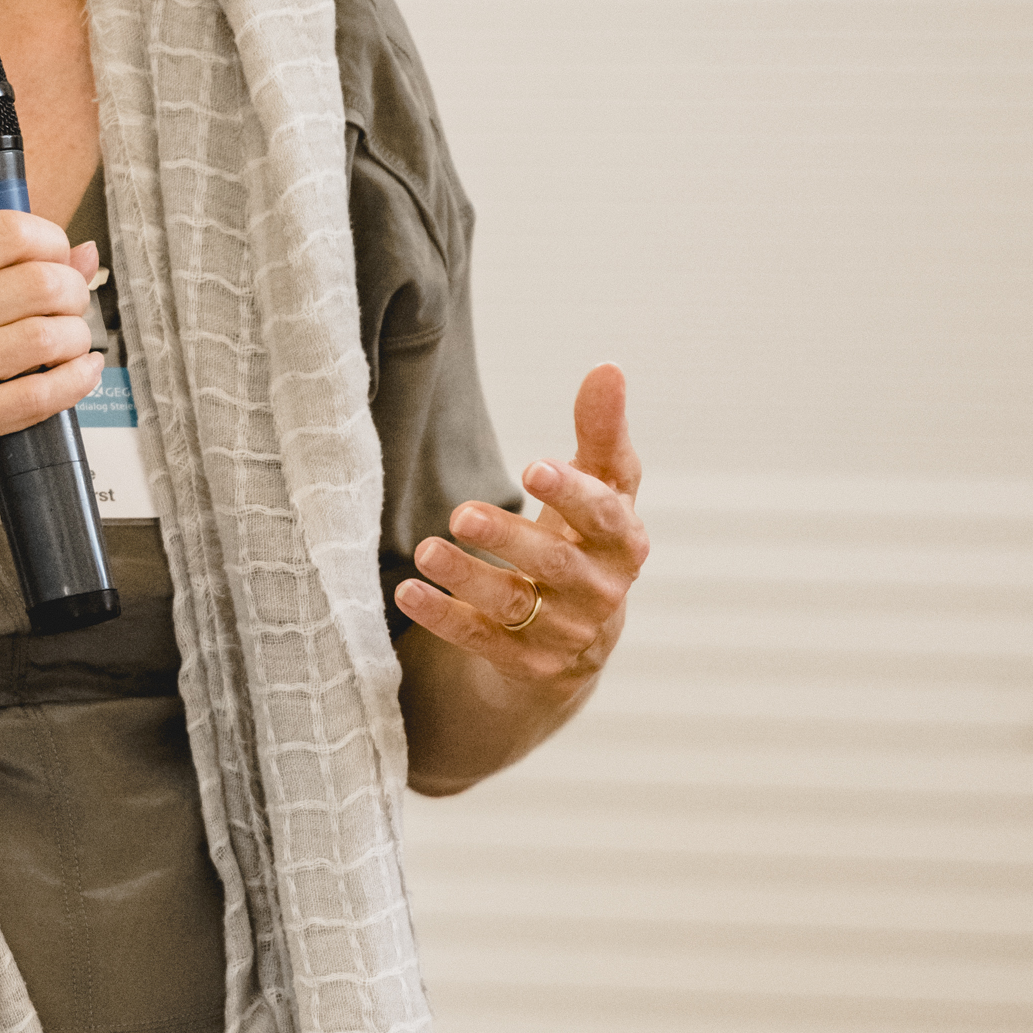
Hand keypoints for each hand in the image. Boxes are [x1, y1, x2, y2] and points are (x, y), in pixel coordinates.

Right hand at [0, 212, 100, 514]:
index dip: (50, 240)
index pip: (4, 233)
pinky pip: (39, 394)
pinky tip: (80, 371)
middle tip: (71, 301)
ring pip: (46, 335)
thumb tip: (78, 251)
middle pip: (37, 281)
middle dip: (73, 288)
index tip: (57, 255)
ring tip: (71, 339)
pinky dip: (76, 380)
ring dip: (77, 335)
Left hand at [394, 364, 647, 690]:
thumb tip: (607, 368)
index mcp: (624, 544)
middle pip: (556, 564)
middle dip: (509, 539)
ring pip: (514, 606)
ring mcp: (565, 635)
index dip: (572, 494)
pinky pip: (482, 641)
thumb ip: (600, 433)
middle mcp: (601, 593)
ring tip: (425, 550)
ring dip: (468, 577)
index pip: (606, 517)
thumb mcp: (599, 490)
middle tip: (460, 513)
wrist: (576, 639)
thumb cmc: (585, 540)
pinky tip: (408, 592)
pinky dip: (444, 617)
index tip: (534, 468)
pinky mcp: (526, 664)